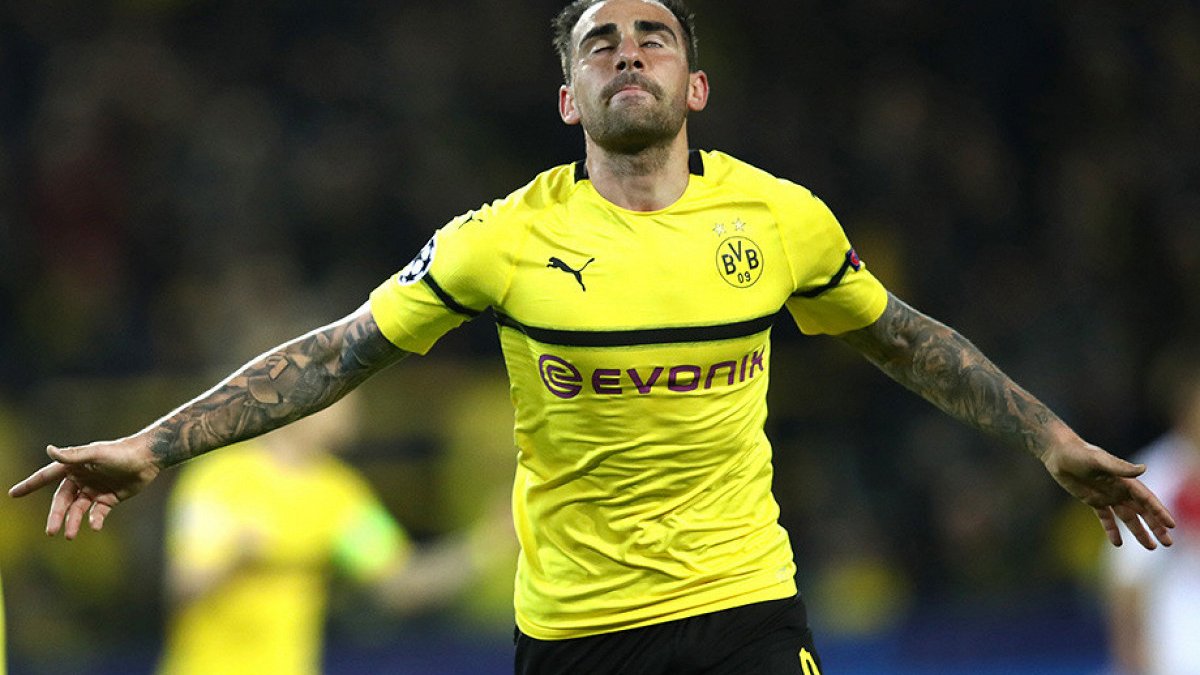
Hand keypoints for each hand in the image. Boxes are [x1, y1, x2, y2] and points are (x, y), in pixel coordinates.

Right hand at [8, 437, 161, 538]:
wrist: (148, 459)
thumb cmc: (121, 452)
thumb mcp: (96, 454)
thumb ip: (73, 455)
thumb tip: (49, 450)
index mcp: (74, 466)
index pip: (46, 476)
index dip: (29, 485)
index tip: (12, 494)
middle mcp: (81, 479)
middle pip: (62, 501)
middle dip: (56, 516)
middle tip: (50, 531)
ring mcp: (95, 490)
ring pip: (78, 510)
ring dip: (73, 522)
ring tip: (70, 535)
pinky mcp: (109, 499)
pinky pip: (97, 513)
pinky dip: (94, 520)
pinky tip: (95, 526)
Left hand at [1043, 441, 1175, 549]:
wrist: (1059, 453)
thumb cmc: (1079, 453)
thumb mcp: (1098, 460)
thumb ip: (1120, 467)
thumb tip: (1144, 469)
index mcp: (1125, 480)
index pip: (1146, 499)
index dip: (1159, 512)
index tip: (1171, 525)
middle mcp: (1120, 489)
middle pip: (1142, 511)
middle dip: (1155, 526)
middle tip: (1168, 542)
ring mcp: (1107, 496)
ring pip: (1128, 517)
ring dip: (1139, 531)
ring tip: (1151, 547)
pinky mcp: (1093, 501)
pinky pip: (1106, 518)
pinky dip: (1112, 530)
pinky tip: (1117, 543)